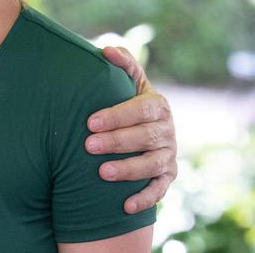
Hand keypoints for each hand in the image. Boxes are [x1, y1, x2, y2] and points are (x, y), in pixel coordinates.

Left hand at [85, 46, 176, 214]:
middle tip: (88, 146)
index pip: (141, 110)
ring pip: (152, 164)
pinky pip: (159, 190)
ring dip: (129, 170)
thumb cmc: (125, 98)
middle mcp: (167, 131)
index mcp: (158, 105)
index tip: (90, 121)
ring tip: (102, 172)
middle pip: (145, 137)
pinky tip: (125, 206)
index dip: (117, 116)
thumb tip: (106, 50)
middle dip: (116, 142)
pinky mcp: (167, 177)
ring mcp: (169, 155)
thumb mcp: (127, 79)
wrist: (142, 125)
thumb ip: (121, 63)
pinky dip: (145, 198)